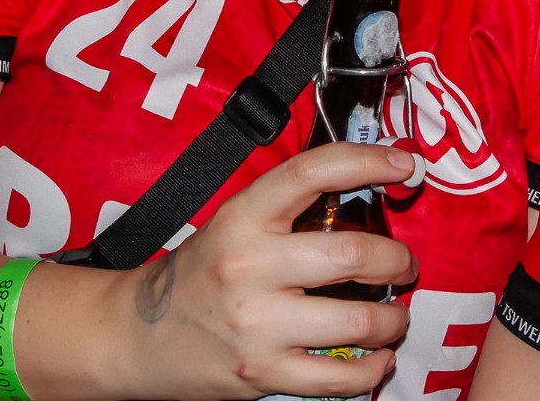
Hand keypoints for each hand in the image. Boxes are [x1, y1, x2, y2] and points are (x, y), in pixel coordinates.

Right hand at [107, 142, 420, 399]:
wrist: (134, 335)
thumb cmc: (198, 271)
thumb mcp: (233, 223)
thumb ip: (288, 209)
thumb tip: (365, 192)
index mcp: (243, 217)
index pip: (312, 172)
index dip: (366, 161)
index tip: (403, 164)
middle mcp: (249, 266)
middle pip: (352, 254)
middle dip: (396, 260)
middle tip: (405, 264)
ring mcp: (256, 324)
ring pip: (357, 319)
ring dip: (393, 320)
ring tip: (395, 316)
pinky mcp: (261, 373)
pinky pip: (338, 377)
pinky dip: (372, 369)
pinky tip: (379, 357)